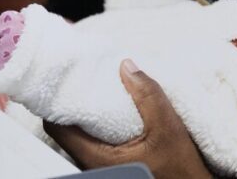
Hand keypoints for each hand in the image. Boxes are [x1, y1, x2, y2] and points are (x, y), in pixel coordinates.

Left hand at [45, 61, 211, 178]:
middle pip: (67, 128)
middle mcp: (93, 164)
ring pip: (81, 133)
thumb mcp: (168, 129)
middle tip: (84, 76)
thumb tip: (127, 66)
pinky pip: (95, 138)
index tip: (66, 78)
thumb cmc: (180, 171)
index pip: (56, 127)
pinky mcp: (113, 164)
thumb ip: (148, 96)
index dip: (57, 100)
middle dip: (75, 100)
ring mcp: (102, 165)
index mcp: (97, 158)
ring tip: (100, 86)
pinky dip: (100, 121)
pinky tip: (114, 106)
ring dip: (89, 111)